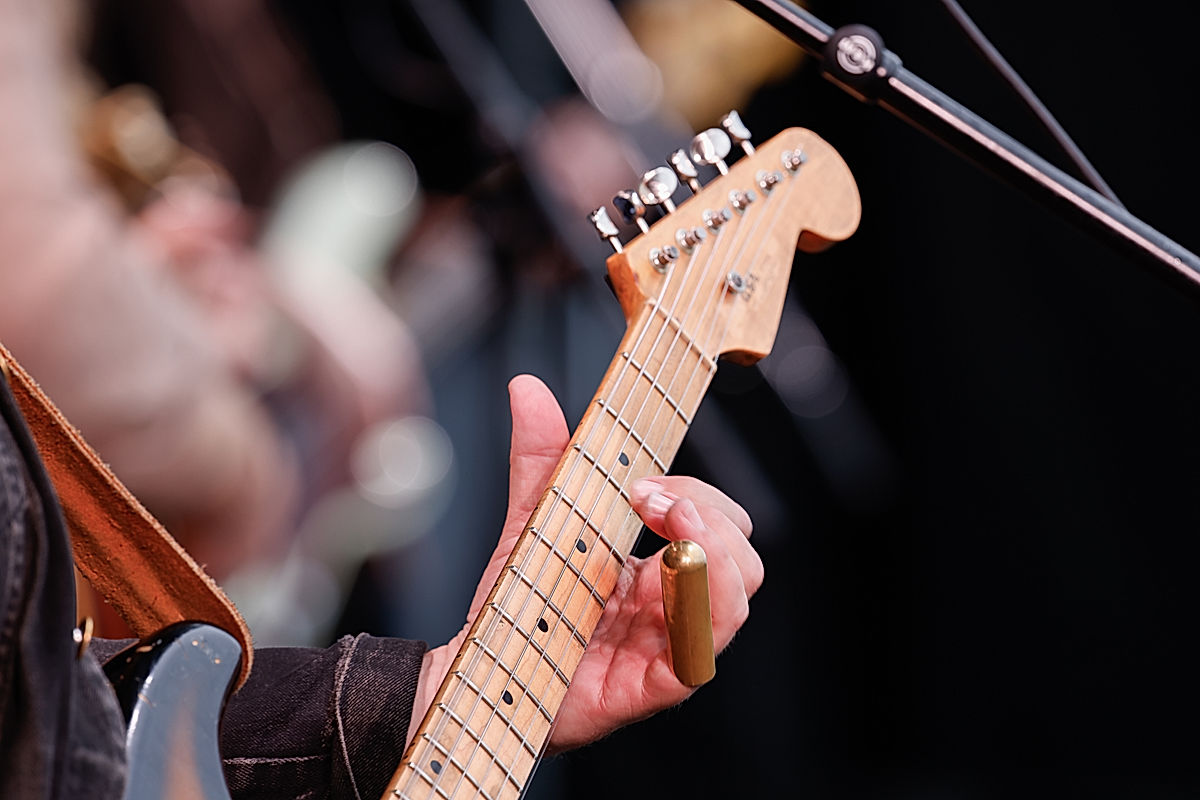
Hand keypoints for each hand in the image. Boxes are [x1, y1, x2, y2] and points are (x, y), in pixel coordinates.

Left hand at [409, 375, 762, 749]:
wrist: (473, 667)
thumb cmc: (515, 607)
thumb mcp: (534, 518)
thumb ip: (543, 457)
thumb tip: (528, 389)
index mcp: (657, 572)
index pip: (721, 527)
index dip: (698, 496)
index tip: (643, 483)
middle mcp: (672, 610)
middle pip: (744, 560)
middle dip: (709, 514)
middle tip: (648, 500)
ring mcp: (666, 648)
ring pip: (735, 601)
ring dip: (709, 549)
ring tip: (664, 527)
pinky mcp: (651, 686)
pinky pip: (700, 651)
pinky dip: (696, 604)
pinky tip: (665, 570)